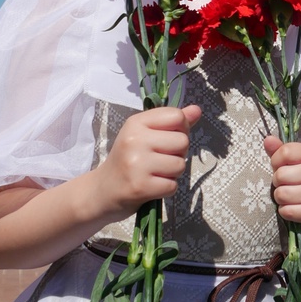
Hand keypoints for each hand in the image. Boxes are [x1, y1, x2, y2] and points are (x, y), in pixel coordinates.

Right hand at [95, 104, 201, 219]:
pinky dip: (167, 188)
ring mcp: (137, 163)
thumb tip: (197, 110)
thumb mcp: (145, 135)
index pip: (177, 116)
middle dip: (178, 154)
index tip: (168, 139)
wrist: (103, 191)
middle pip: (182, 141)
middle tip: (159, 160)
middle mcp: (135, 139)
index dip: (181, 129)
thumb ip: (173, 122)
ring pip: (180, 165)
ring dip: (173, 173)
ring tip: (155, 173)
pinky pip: (172, 185)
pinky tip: (152, 186)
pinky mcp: (140, 186)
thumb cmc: (128, 160)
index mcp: (136, 123)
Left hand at [263, 136, 300, 229]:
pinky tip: (294, 207)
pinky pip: (286, 211)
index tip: (283, 167)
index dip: (276, 161)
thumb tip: (267, 140)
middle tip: (288, 184)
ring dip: (280, 198)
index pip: (285, 152)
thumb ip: (279, 150)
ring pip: (281, 194)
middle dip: (278, 182)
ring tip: (290, 196)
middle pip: (281, 175)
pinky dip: (285, 211)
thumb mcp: (293, 162)